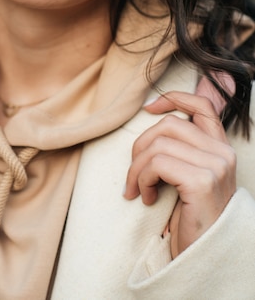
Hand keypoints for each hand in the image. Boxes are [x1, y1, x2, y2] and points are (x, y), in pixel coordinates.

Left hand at [124, 91, 236, 257]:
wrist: (206, 258)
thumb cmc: (191, 218)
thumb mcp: (189, 177)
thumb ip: (181, 150)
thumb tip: (153, 119)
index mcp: (220, 148)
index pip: (203, 105)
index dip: (174, 98)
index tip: (149, 108)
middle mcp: (223, 153)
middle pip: (169, 124)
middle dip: (140, 146)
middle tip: (133, 175)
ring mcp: (215, 166)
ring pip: (158, 144)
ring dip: (137, 169)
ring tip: (137, 190)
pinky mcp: (202, 181)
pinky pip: (157, 164)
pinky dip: (142, 180)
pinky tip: (146, 198)